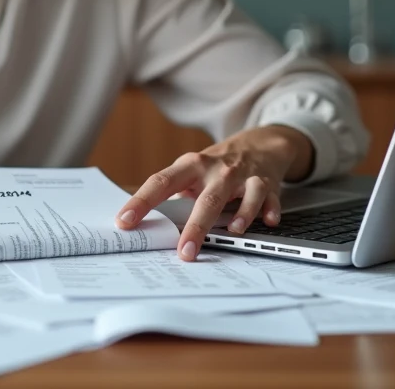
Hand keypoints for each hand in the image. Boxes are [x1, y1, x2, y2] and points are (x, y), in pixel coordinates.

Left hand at [115, 125, 313, 260]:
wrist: (259, 143)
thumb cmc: (217, 165)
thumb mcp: (192, 172)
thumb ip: (175, 195)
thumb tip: (145, 223)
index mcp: (190, 166)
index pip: (160, 183)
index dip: (141, 202)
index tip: (125, 221)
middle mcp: (216, 170)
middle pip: (205, 198)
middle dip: (195, 226)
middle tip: (184, 252)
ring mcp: (242, 176)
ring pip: (242, 194)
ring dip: (240, 214)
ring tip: (234, 232)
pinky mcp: (267, 183)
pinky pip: (269, 197)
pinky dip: (269, 210)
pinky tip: (268, 221)